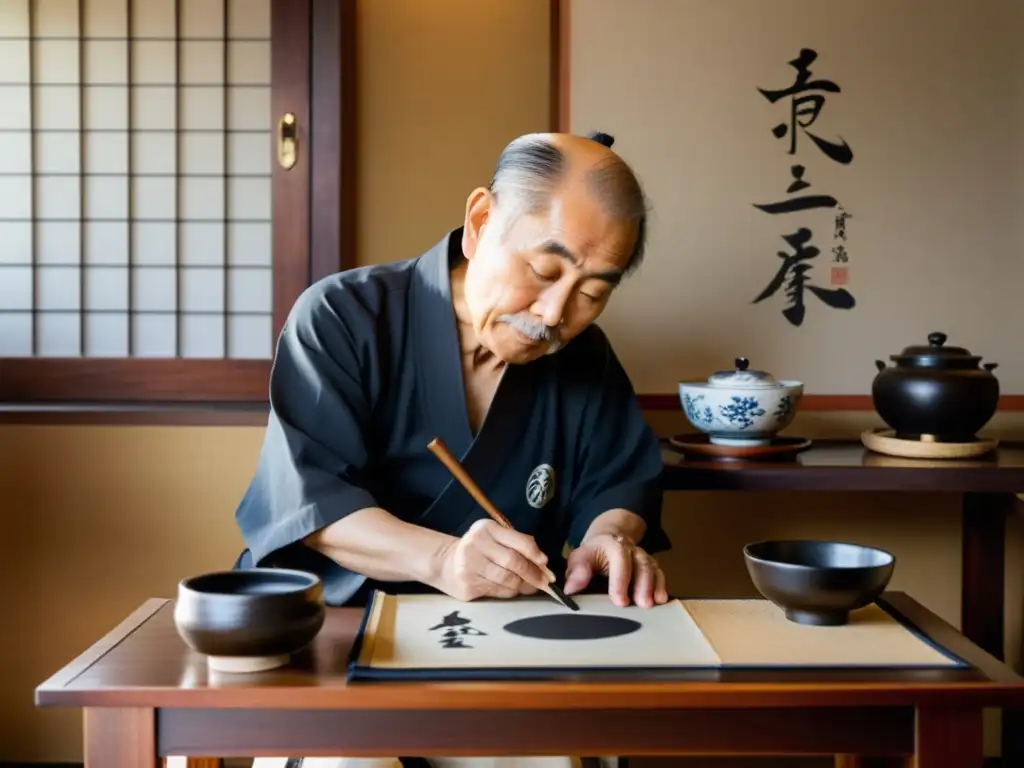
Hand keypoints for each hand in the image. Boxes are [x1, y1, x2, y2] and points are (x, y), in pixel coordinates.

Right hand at [436, 519, 550, 600]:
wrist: (446, 563)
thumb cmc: (479, 549)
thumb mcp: (495, 537)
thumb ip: (517, 544)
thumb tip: (543, 563)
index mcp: (487, 528)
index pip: (517, 541)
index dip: (535, 554)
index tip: (545, 563)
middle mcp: (477, 544)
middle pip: (513, 562)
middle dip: (533, 573)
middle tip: (545, 581)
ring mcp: (470, 565)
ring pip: (507, 580)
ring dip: (523, 585)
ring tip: (531, 586)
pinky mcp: (468, 584)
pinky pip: (498, 591)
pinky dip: (510, 592)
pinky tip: (514, 589)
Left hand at [563, 532, 667, 607]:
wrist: (608, 541)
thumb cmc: (592, 555)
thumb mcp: (579, 558)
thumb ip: (576, 571)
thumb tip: (571, 589)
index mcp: (612, 544)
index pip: (619, 558)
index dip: (620, 580)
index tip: (619, 601)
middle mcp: (631, 549)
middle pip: (641, 564)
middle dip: (642, 585)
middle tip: (642, 604)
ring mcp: (643, 557)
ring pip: (652, 568)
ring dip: (653, 587)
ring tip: (652, 604)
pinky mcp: (651, 566)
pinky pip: (659, 573)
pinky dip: (661, 586)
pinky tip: (661, 600)